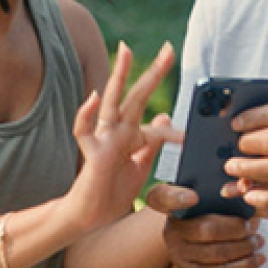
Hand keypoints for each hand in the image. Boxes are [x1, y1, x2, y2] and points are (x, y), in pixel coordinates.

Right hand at [69, 41, 181, 229]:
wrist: (93, 217)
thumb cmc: (113, 191)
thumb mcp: (141, 164)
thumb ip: (151, 142)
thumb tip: (165, 116)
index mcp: (131, 135)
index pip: (154, 115)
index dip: (171, 115)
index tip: (182, 88)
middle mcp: (117, 131)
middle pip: (136, 96)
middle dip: (153, 73)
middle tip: (169, 49)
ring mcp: (104, 139)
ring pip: (112, 102)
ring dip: (119, 76)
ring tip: (126, 51)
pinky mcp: (93, 153)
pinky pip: (85, 131)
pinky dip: (86, 114)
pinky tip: (92, 98)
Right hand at [147, 183, 267, 267]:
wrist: (206, 253)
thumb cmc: (216, 218)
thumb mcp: (218, 203)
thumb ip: (232, 195)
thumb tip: (251, 191)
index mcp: (172, 205)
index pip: (162, 197)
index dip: (176, 197)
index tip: (194, 196)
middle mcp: (170, 231)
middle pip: (205, 230)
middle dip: (236, 228)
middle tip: (254, 225)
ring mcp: (178, 255)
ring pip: (217, 253)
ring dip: (244, 248)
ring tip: (259, 241)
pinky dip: (245, 266)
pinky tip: (258, 259)